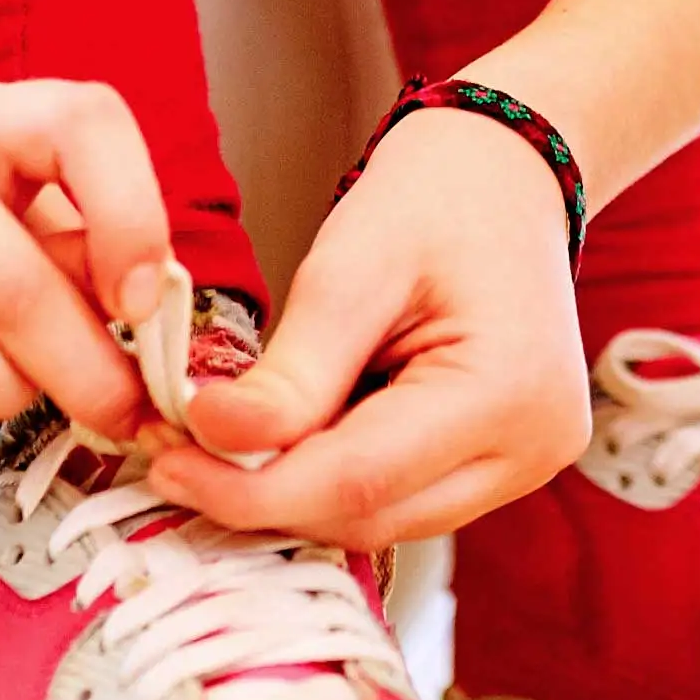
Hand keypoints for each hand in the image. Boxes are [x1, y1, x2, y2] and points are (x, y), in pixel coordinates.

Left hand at [144, 107, 586, 549]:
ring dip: (294, 495)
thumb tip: (212, 437)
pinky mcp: (500, 468)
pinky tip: (287, 437)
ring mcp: (523, 466)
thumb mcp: (351, 266)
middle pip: (370, 517)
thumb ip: (291, 369)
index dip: (251, 490)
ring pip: (381, 523)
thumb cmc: (439, 200)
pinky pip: (399, 500)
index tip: (168, 463)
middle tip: (176, 455)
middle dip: (263, 498)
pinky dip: (332, 481)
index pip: (359, 481)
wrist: (504, 177)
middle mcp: (531, 449)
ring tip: (223, 442)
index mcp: (508, 392)